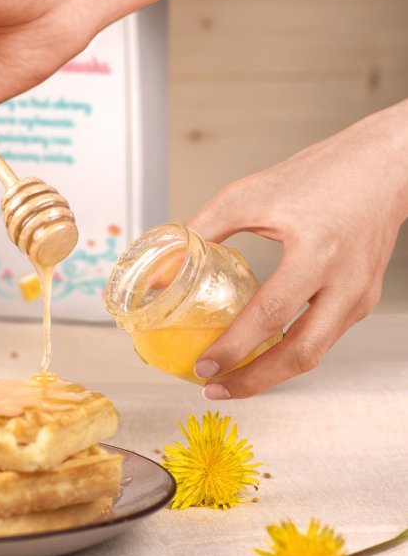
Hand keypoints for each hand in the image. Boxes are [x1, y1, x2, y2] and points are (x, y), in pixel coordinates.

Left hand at [189, 100, 407, 398]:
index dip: (233, 347)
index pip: (269, 315)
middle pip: (300, 354)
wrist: (385, 167)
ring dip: (272, 373)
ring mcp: (359, 296)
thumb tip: (170, 264)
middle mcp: (345, 283)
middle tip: (215, 388)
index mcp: (317, 254)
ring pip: (314, 354)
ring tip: (233, 379)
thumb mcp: (251, 194)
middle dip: (254, 381)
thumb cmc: (324, 174)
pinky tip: (263, 353)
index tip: (202, 366)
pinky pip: (323, 338)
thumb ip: (205, 229)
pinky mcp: (362, 299)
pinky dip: (291, 353)